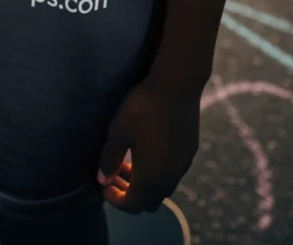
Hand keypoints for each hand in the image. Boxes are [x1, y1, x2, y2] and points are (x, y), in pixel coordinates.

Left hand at [96, 80, 200, 213]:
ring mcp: (183, 165)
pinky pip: (172, 173)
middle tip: (113, 176)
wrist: (176, 86)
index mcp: (152, 178)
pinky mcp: (190, 152)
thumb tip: (103, 179)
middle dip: (129, 194)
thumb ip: (109, 159)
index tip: (103, 186)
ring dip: (143, 182)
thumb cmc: (142, 109)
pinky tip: (145, 150)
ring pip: (162, 188)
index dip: (116, 200)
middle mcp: (171, 177)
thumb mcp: (118, 132)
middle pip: (149, 201)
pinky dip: (156, 172)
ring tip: (126, 163)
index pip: (133, 205)